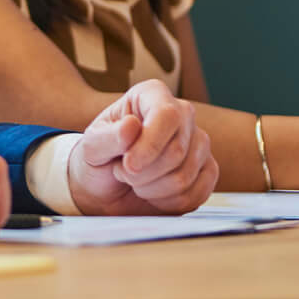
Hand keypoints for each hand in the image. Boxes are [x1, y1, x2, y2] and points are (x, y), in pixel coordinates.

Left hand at [67, 79, 216, 215]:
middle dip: (143, 173)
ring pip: (185, 176)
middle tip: (123, 172)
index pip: (167, 115)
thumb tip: (132, 126)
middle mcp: (182, 113)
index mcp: (151, 95)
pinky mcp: (208, 170)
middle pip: (177, 150)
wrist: (108, 188)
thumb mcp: (91, 146)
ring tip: (135, 181)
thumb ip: (108, 137)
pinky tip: (153, 194)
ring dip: (152, 189)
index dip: (149, 145)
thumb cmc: (99, 160)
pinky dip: (168, 203)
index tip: (128, 165)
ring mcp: (199, 142)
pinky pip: (197, 194)